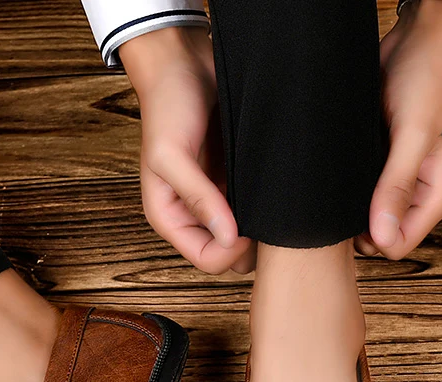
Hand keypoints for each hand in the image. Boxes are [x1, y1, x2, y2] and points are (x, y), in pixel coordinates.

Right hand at [120, 27, 254, 274]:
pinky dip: (270, 203)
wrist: (183, 62)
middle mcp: (196, 215)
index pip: (207, 259)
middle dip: (251, 243)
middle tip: (266, 214)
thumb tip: (228, 237)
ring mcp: (221, 199)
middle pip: (231, 256)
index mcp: (171, 218)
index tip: (249, 226)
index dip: (231, 251)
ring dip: (264, 224)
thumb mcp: (171, 155)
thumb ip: (198, 199)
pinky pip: (261, 206)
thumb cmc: (167, 106)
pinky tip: (274, 185)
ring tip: (271, 197)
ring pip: (251, 235)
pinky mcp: (240, 180)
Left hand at [356, 0, 441, 259]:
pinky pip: (356, 194)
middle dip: (356, 227)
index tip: (347, 219)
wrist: (415, 41)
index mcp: (436, 195)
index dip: (371, 239)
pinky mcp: (377, 168)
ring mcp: (396, 182)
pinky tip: (332, 178)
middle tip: (334, 202)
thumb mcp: (412, 136)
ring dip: (347, 209)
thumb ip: (397, 187)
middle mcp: (418, 194)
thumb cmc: (425, 80)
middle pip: (379, 237)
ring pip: (364, 218)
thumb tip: (383, 238)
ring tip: (332, 187)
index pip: (398, 246)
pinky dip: (344, 191)